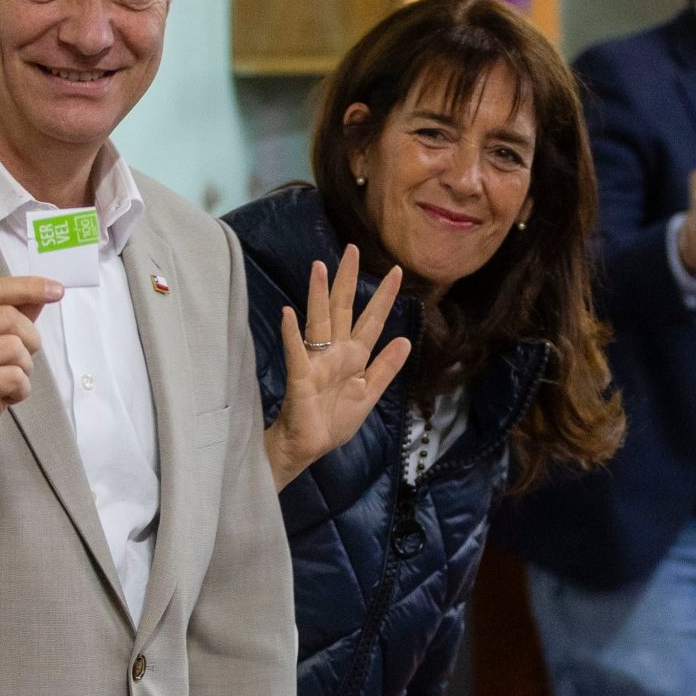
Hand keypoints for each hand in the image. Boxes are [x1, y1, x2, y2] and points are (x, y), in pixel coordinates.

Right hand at [0, 275, 58, 483]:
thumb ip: (13, 317)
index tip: (57, 290)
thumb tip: (43, 293)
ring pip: (14, 348)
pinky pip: (14, 377)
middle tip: (20, 362)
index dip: (27, 287)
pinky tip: (3, 398)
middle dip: (29, 341)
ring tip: (6, 383)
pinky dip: (20, 390)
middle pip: (8, 318)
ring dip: (24, 369)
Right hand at [264, 245, 411, 490]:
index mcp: (354, 357)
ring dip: (318, 295)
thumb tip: (406, 340)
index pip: (372, 321)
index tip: (397, 271)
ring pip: (318, 322)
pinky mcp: (300, 377)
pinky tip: (289, 314)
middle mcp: (334, 352)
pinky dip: (292, 334)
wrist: (309, 447)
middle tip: (351, 249)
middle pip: (342, 309)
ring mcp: (316, 362)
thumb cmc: (333, 421)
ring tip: (319, 268)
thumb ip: (386, 368)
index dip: (384, 297)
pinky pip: (296, 353)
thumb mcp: (369, 394)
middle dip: (347, 280)